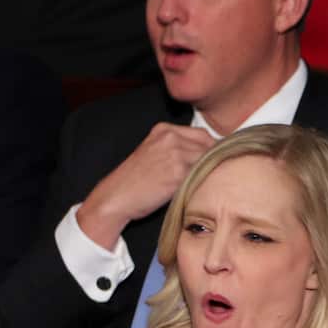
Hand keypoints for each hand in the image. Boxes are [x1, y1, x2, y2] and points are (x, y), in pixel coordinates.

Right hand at [77, 123, 216, 249]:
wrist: (115, 198)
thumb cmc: (135, 180)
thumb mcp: (153, 152)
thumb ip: (177, 146)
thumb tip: (209, 152)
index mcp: (164, 130)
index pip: (202, 134)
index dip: (209, 148)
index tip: (212, 160)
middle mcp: (170, 137)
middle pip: (207, 145)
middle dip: (209, 160)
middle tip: (207, 174)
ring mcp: (175, 153)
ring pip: (206, 160)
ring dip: (205, 171)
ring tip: (196, 183)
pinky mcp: (178, 171)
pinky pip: (201, 174)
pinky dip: (200, 181)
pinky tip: (192, 189)